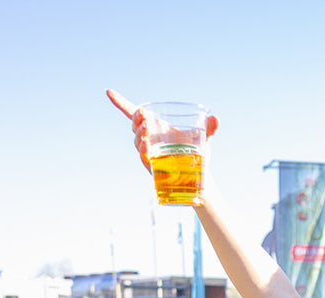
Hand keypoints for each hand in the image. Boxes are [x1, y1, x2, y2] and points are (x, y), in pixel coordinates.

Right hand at [105, 89, 219, 173]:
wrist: (200, 177)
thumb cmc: (198, 154)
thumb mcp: (204, 138)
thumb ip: (209, 127)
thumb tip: (215, 118)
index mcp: (157, 127)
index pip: (134, 114)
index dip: (120, 103)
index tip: (108, 91)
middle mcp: (151, 138)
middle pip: (135, 126)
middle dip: (136, 120)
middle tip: (144, 117)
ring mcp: (150, 152)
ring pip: (138, 142)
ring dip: (139, 135)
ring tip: (146, 130)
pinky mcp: (153, 166)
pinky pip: (144, 158)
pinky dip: (144, 152)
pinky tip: (147, 148)